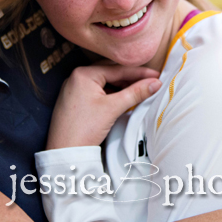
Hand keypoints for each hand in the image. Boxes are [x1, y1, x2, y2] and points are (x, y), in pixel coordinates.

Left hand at [46, 65, 161, 149]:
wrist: (65, 152)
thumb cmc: (83, 129)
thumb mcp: (113, 108)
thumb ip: (136, 93)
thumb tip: (155, 83)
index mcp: (84, 73)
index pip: (118, 69)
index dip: (140, 72)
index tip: (156, 74)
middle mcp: (77, 77)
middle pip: (111, 73)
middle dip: (132, 78)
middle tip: (151, 81)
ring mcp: (75, 88)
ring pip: (106, 82)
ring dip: (123, 86)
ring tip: (141, 90)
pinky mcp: (76, 100)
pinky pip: (98, 91)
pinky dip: (112, 93)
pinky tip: (124, 98)